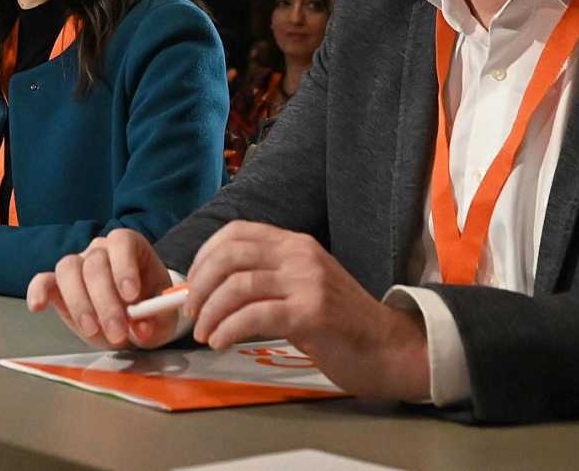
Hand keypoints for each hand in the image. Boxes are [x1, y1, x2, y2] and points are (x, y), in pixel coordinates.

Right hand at [26, 227, 178, 349]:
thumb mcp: (162, 318)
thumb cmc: (149, 311)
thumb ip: (155, 321)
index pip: (121, 242)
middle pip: (95, 263)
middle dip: (105, 301)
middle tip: (117, 333)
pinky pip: (43, 280)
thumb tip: (142, 328)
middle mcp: (100, 250)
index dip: (124, 266)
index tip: (131, 296)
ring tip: (93, 331)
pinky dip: (38, 291)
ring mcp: (77, 265)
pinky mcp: (58, 286)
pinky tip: (38, 306)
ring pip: (68, 269)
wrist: (134, 321)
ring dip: (79, 303)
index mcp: (129, 247)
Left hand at [182, 220, 429, 400]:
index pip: (236, 232)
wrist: (387, 347)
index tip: (190, 285)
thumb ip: (264, 281)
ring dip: (211, 312)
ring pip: (239, 285)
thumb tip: (208, 292)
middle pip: (230, 256)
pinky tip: (221, 342)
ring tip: (204, 334)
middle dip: (200, 285)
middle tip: (191, 313)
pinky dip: (229, 328)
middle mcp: (301, 254)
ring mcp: (309, 281)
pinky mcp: (313, 312)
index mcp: (295, 243)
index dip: (203, 256)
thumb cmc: (339, 323)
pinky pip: (256, 315)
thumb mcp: (300, 287)